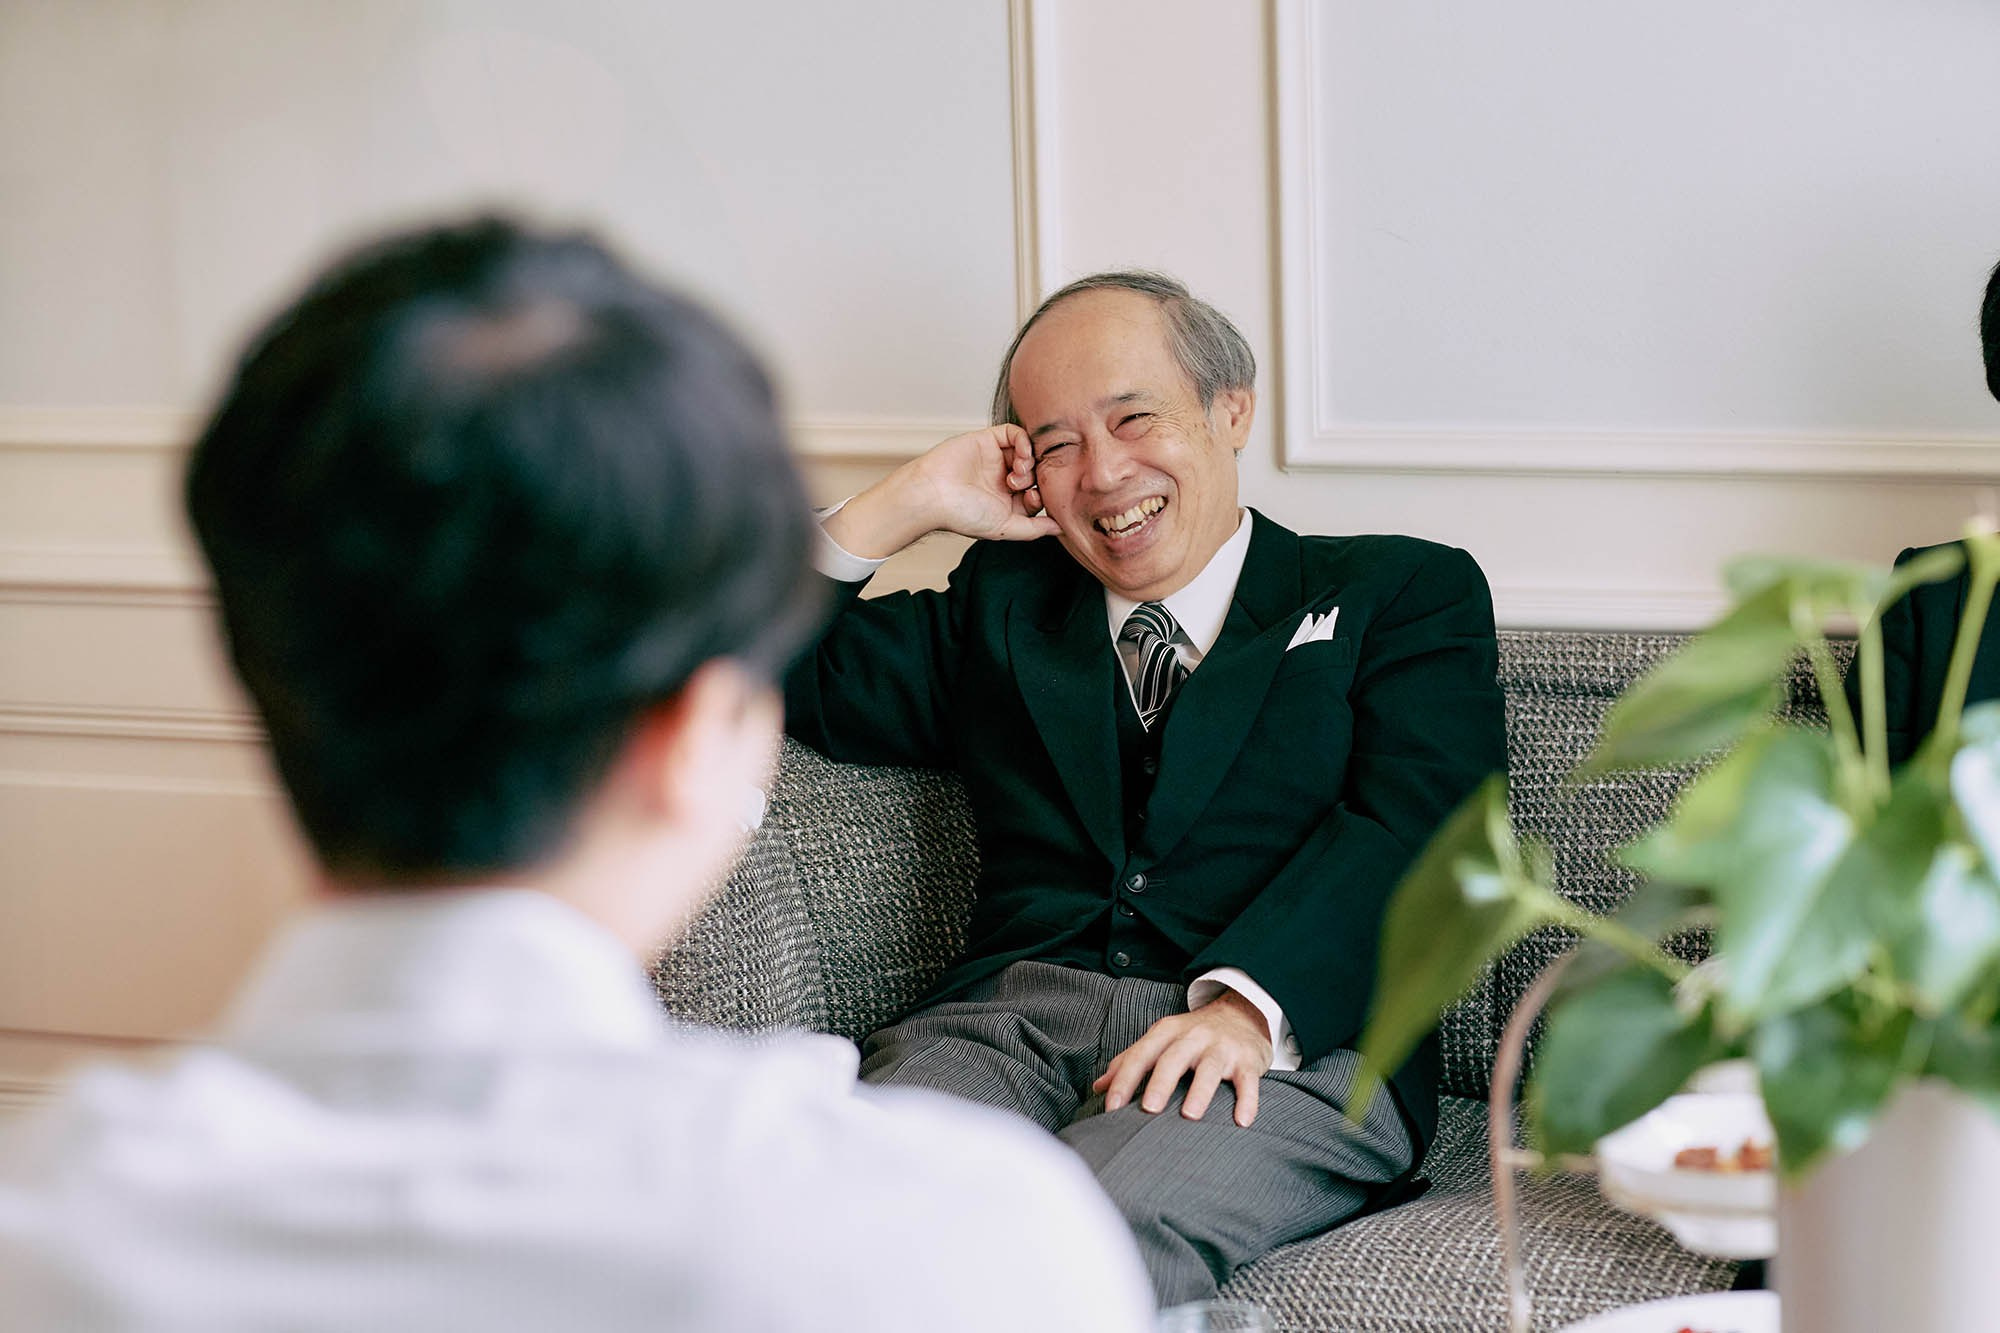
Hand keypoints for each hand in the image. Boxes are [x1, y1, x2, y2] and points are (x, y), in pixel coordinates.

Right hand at [826, 425, 1057, 557]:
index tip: (1033, 499)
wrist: (932, 495)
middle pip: (1036, 471)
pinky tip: (1020, 455)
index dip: (1041, 495)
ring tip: (1018, 473)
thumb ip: (1034, 529)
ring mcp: (996, 458)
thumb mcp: (1004, 527)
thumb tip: (1062, 528)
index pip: (1038, 493)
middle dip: (1037, 478)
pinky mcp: (988, 440)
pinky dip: (1023, 442)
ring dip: (1030, 462)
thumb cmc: (962, 515)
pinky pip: (1014, 433)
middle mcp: (1003, 479)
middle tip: (1025, 486)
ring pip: (1027, 452)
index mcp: (1007, 501)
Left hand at [1092, 988, 1273, 1127]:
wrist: (1241, 1013)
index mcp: (1167, 1032)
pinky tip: (1242, 1121)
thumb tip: (1098, 1087)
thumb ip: (1130, 1061)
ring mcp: (1221, 1047)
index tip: (1112, 1108)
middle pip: (1173, 1058)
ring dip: (1200, 1092)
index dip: (1125, 1079)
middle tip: (1149, 1109)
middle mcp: (1193, 1036)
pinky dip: (1247, 1100)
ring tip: (1190, 1116)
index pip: (1142, 1054)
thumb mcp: (1161, 1040)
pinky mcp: (1247, 1060)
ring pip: (1209, 1068)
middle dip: (1160, 1082)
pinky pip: (1248, 1080)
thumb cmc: (1192, 1036)